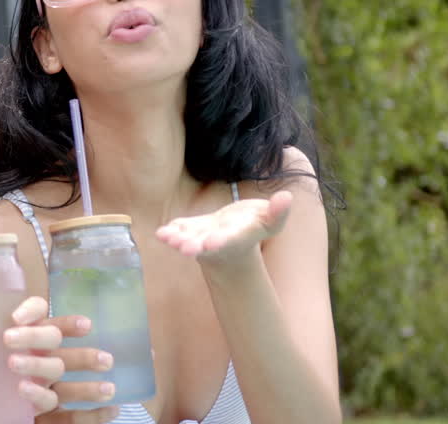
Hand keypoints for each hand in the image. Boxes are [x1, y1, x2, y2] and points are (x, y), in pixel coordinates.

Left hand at [0, 297, 119, 420]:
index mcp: (23, 328)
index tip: (13, 319)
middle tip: (12, 356)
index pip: (35, 308)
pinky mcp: (57, 407)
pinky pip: (78, 408)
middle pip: (49, 340)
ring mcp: (53, 375)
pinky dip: (97, 410)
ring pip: (65, 370)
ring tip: (78, 372)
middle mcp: (44, 348)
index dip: (30, 311)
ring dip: (79, 370)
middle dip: (36, 345)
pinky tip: (114, 405)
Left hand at [156, 190, 292, 268]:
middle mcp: (217, 240)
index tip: (211, 242)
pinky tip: (161, 233)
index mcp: (238, 238)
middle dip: (195, 246)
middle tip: (184, 248)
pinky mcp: (192, 229)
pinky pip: (180, 230)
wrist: (237, 235)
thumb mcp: (270, 221)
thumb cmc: (255, 226)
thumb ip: (277, 212)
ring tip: (167, 238)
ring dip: (178, 239)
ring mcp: (202, 236)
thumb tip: (286, 197)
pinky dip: (171, 231)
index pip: (229, 240)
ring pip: (188, 239)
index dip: (221, 241)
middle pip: (205, 245)